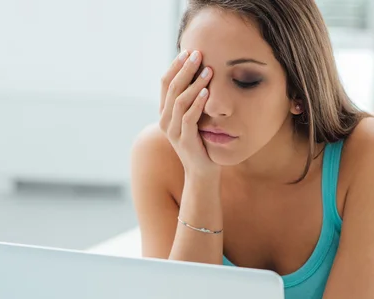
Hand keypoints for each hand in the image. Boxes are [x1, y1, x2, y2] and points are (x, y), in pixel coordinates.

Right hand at [159, 50, 217, 178]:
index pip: (165, 84)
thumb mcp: (194, 119)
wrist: (201, 172)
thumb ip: (191, 102)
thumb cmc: (201, 143)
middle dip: (185, 69)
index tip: (187, 51)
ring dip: (194, 83)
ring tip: (208, 71)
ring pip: (180, 101)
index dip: (175, 66)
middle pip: (171, 88)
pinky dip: (198, 103)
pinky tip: (208, 92)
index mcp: (165, 113)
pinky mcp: (185, 140)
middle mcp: (165, 120)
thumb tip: (200, 76)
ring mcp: (173, 131)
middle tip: (198, 54)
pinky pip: (189, 117)